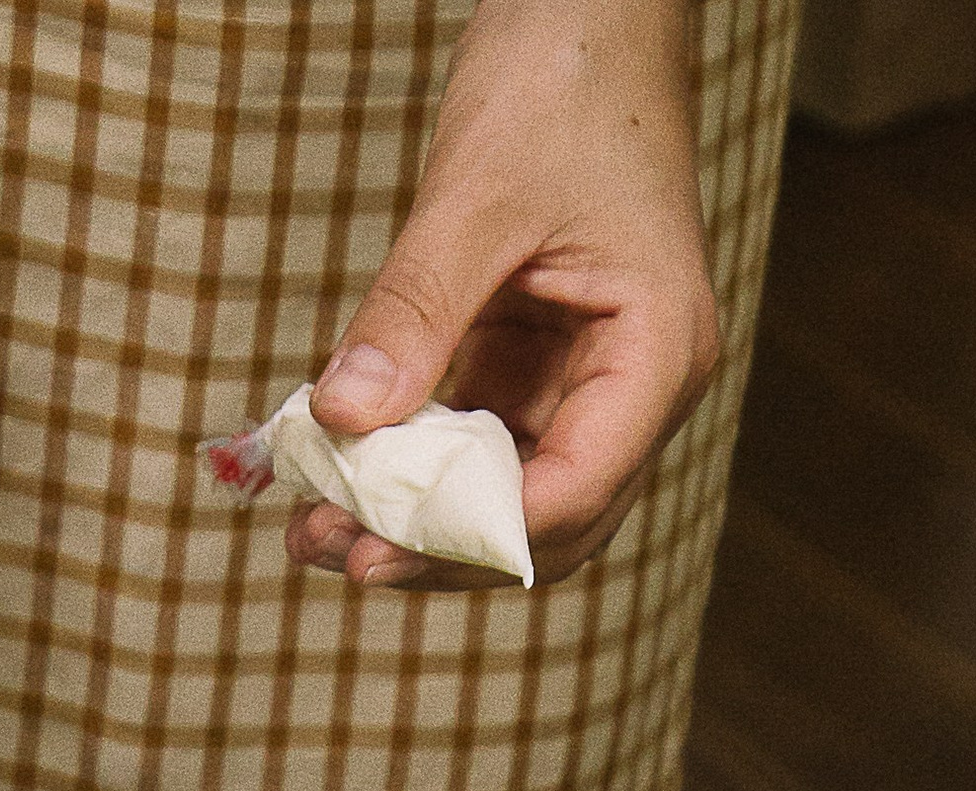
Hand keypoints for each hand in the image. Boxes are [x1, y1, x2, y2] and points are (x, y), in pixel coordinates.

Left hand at [292, 0, 719, 590]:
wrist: (591, 12)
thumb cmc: (566, 80)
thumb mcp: (478, 194)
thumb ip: (414, 310)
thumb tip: (343, 420)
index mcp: (657, 356)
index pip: (574, 493)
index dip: (474, 539)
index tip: (373, 550)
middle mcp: (636, 390)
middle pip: (545, 523)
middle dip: (439, 550)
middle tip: (330, 550)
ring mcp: (589, 383)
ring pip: (508, 497)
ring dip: (420, 521)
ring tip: (318, 528)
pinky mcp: (540, 365)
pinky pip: (479, 445)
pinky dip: (417, 466)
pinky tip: (346, 471)